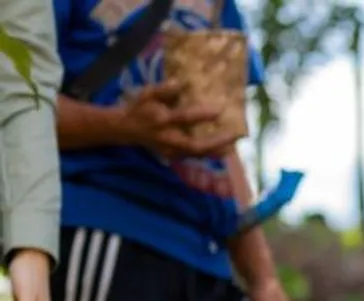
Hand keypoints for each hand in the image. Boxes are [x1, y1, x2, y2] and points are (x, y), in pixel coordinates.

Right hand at [118, 83, 235, 158]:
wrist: (126, 129)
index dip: (203, 114)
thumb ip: (164, 89)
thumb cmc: (140, 107)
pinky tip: (225, 148)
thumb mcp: (147, 93)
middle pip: (196, 145)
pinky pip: (196, 157)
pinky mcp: (174, 157)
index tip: (221, 108)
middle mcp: (168, 138)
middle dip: (218, 141)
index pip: (185, 118)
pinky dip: (211, 154)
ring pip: (199, 154)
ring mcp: (171, 151)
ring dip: (218, 150)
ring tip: (236, 143)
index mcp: (161, 119)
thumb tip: (182, 82)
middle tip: (237, 134)